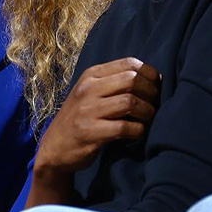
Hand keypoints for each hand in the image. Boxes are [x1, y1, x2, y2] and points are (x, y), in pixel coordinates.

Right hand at [32, 57, 159, 178]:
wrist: (54, 148)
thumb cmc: (80, 118)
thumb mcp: (90, 93)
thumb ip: (115, 83)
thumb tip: (155, 78)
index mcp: (91, 75)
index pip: (129, 63)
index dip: (150, 74)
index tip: (156, 87)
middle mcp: (88, 89)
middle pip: (132, 80)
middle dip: (151, 93)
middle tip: (155, 105)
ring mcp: (87, 111)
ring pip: (130, 102)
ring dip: (147, 113)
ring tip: (148, 120)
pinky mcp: (90, 132)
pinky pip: (125, 128)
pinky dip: (138, 131)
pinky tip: (137, 133)